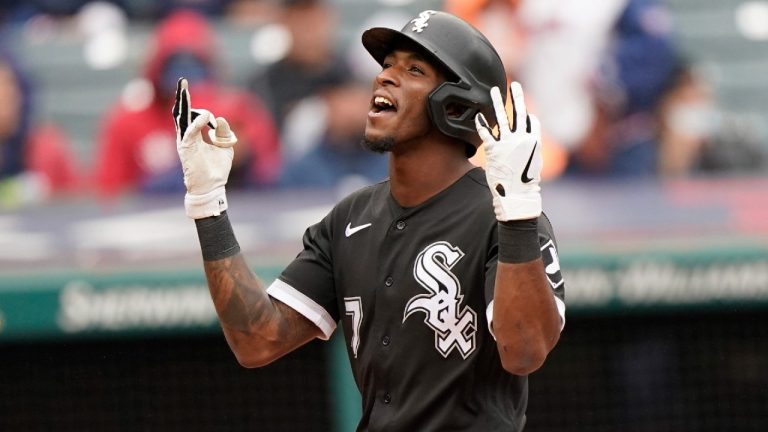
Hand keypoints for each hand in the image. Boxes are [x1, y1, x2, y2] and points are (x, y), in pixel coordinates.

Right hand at [173, 78, 237, 218]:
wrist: (212, 187)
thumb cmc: (217, 170)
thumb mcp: (225, 147)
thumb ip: (223, 132)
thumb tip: (219, 118)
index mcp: (194, 136)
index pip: (191, 116)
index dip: (200, 111)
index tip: (213, 121)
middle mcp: (187, 136)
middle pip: (182, 112)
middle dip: (182, 96)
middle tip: (182, 81)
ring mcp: (185, 141)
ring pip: (181, 117)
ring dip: (183, 102)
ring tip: (183, 87)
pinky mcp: (186, 148)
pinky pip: (189, 131)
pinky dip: (197, 122)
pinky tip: (205, 117)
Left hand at [475, 81, 541, 220]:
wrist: (518, 195)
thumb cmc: (525, 183)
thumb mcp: (534, 163)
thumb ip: (532, 149)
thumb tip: (531, 143)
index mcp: (534, 141)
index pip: (531, 121)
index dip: (527, 114)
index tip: (523, 108)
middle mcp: (521, 139)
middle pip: (519, 113)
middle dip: (517, 97)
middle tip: (515, 85)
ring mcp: (507, 143)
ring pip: (502, 118)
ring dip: (498, 103)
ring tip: (494, 91)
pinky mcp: (494, 150)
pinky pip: (487, 133)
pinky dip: (482, 123)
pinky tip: (478, 114)